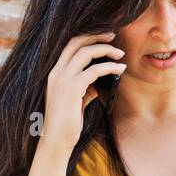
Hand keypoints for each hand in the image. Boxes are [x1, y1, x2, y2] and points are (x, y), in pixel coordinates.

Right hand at [41, 30, 125, 157]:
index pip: (70, 45)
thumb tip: (100, 82)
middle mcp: (56, 72)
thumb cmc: (66, 122)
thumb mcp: (76, 100)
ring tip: (121, 54)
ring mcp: (62, 79)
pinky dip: (109, 67)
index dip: (87, 37)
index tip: (104, 37)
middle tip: (114, 36)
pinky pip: (94, 70)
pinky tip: (120, 69)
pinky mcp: (72, 89)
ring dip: (106, 50)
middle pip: (76, 42)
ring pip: (86, 53)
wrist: (56, 140)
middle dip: (97, 36)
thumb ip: (85, 88)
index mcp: (55, 73)